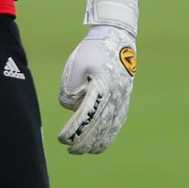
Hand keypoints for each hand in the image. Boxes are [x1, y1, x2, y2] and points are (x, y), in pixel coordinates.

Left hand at [56, 0, 138, 154]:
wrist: (117, 36)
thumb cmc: (93, 49)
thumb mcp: (75, 66)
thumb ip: (70, 90)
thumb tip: (74, 109)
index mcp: (102, 88)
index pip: (86, 117)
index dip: (74, 131)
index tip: (62, 139)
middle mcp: (116, 96)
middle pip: (99, 127)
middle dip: (84, 142)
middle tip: (70, 150)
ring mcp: (123, 98)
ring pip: (111, 127)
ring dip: (98, 142)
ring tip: (85, 152)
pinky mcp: (125, 97)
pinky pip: (119, 121)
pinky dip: (110, 134)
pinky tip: (102, 143)